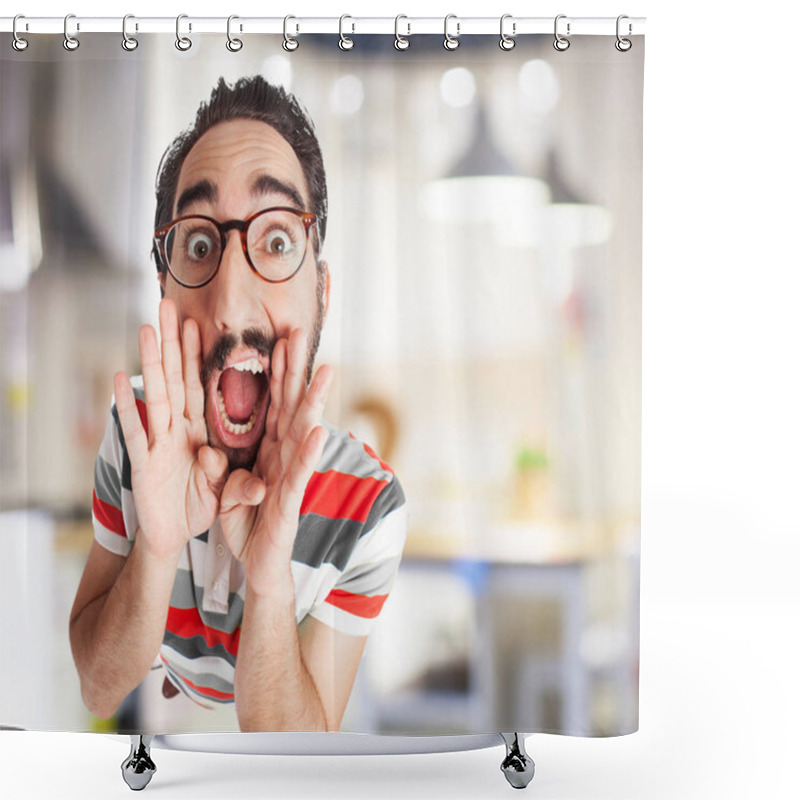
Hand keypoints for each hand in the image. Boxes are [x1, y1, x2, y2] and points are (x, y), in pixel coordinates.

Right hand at [114, 298, 227, 559]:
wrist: (173, 538)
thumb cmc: (198, 506)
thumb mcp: (227, 491)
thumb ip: (237, 479)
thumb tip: (247, 472)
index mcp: (200, 431)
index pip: (203, 386)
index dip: (201, 357)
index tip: (201, 323)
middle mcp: (178, 430)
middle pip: (177, 379)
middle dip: (174, 344)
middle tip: (168, 305)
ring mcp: (159, 444)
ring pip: (158, 396)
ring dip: (153, 363)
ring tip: (148, 328)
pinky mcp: (144, 463)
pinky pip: (137, 431)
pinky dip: (128, 407)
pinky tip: (120, 379)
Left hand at [219, 329, 331, 594]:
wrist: (258, 568)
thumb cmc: (248, 526)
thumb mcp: (226, 494)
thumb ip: (222, 472)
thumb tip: (212, 454)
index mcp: (266, 450)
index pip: (272, 405)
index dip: (275, 374)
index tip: (277, 340)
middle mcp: (282, 456)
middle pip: (289, 407)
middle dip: (295, 372)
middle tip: (301, 335)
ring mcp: (290, 477)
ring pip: (302, 432)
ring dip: (313, 402)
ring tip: (325, 372)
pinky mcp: (290, 502)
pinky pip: (299, 474)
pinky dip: (308, 453)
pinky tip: (318, 431)